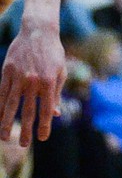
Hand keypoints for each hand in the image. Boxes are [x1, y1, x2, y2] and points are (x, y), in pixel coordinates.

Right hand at [0, 25, 65, 143]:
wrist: (38, 31)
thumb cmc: (53, 53)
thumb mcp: (60, 72)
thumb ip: (56, 94)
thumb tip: (55, 115)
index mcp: (49, 82)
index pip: (46, 110)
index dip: (44, 126)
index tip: (42, 138)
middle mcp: (33, 81)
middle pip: (28, 111)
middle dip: (25, 130)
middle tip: (23, 145)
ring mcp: (18, 76)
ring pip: (11, 105)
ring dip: (7, 123)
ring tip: (5, 137)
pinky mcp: (7, 72)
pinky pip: (2, 93)